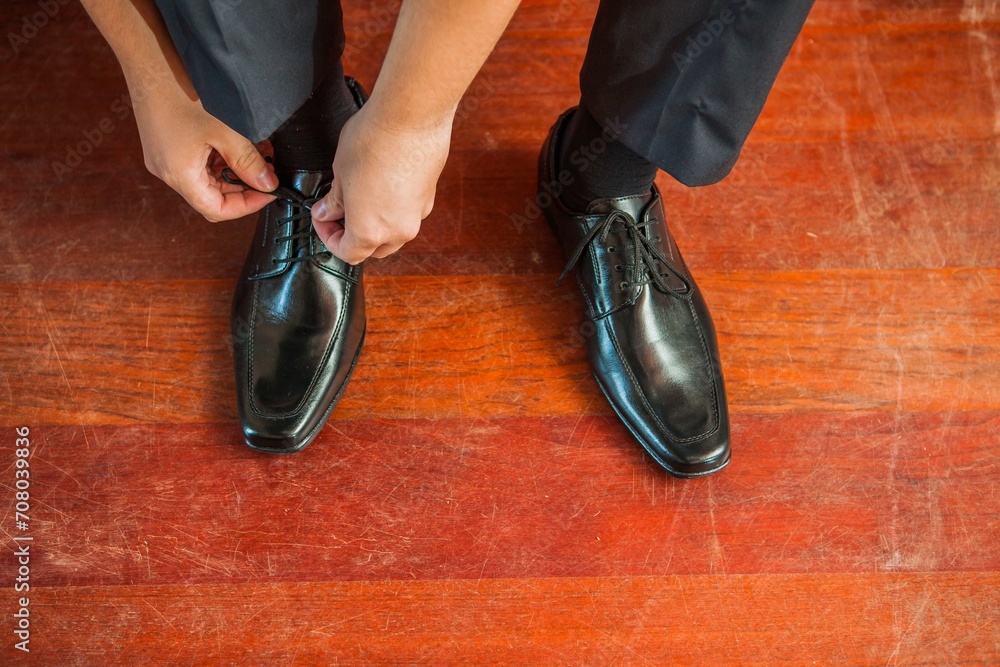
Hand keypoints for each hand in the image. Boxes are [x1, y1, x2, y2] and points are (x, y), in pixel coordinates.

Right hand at [130, 77, 277, 221]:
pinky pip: (195, 164)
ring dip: (232, 173)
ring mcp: (164, 159)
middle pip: (211, 198)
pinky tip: (236, 145)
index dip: (247, 206)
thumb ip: (248, 161)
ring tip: (256, 156)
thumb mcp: (225, 130)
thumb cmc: (180, 90)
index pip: (217, 210)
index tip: (269, 193)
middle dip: (242, 188)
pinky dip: (218, 160)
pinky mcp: (165, 145)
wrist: (149, 59)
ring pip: (205, 181)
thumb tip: (267, 183)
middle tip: (266, 172)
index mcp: (179, 175)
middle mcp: (167, 172)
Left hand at [310, 105, 451, 263]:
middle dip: (354, 237)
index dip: (329, 238)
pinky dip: (393, 210)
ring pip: (394, 234)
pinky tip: (383, 186)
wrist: (410, 118)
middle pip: (373, 250)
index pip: (347, 253)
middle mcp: (397, 231)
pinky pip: (408, 214)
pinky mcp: (428, 197)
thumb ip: (335, 200)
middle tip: (338, 214)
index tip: (322, 220)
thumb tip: (327, 212)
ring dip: (376, 225)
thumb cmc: (372, 142)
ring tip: (361, 199)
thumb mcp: (340, 172)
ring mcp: (417, 215)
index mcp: (369, 231)